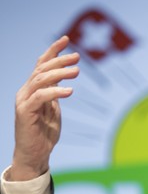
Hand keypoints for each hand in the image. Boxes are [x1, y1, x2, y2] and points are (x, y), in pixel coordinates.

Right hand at [10, 36, 78, 180]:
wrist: (34, 154)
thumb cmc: (44, 134)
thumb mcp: (53, 111)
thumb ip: (54, 96)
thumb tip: (63, 84)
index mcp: (33, 89)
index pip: (41, 65)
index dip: (52, 51)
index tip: (67, 39)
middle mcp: (25, 91)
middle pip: (41, 69)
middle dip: (59, 60)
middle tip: (77, 57)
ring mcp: (24, 101)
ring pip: (40, 80)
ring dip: (59, 74)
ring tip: (76, 71)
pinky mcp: (25, 112)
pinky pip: (40, 97)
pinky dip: (55, 92)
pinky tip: (69, 91)